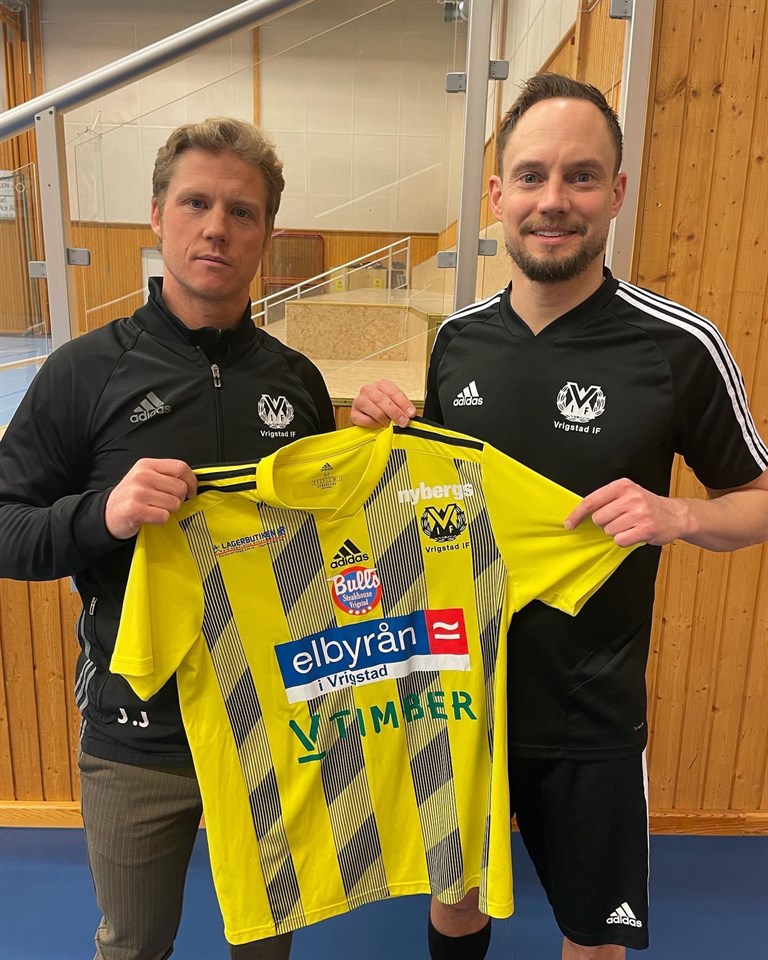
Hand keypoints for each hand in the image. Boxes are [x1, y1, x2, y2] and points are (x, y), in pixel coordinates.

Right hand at [105, 459, 197, 539]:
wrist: (107, 514)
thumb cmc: (131, 497)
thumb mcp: (145, 477)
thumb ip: (166, 475)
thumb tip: (192, 482)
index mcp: (147, 465)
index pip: (180, 467)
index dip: (192, 481)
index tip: (191, 492)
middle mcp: (142, 476)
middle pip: (180, 488)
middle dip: (178, 499)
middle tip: (165, 503)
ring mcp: (138, 492)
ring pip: (174, 503)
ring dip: (169, 511)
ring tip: (155, 509)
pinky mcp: (136, 510)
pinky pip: (164, 516)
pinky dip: (161, 520)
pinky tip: (150, 517)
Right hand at [349, 379, 415, 427]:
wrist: (367, 415)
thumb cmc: (382, 408)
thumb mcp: (394, 403)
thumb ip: (402, 408)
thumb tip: (410, 415)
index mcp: (381, 385)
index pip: (394, 392)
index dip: (404, 404)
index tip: (411, 413)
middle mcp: (369, 390)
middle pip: (383, 400)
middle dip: (395, 412)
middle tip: (403, 422)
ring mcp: (359, 401)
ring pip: (374, 410)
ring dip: (385, 420)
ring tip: (391, 425)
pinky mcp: (353, 414)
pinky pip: (365, 420)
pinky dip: (374, 424)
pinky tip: (379, 426)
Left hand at [564, 477, 688, 547]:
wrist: (675, 515)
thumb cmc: (645, 505)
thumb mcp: (627, 494)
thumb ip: (605, 500)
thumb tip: (578, 514)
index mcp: (622, 486)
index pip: (591, 501)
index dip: (577, 514)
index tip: (569, 524)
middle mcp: (631, 497)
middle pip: (598, 518)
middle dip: (605, 523)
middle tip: (620, 520)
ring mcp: (640, 513)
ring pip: (608, 530)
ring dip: (616, 532)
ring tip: (630, 526)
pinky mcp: (646, 529)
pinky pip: (620, 540)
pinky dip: (624, 540)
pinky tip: (634, 534)